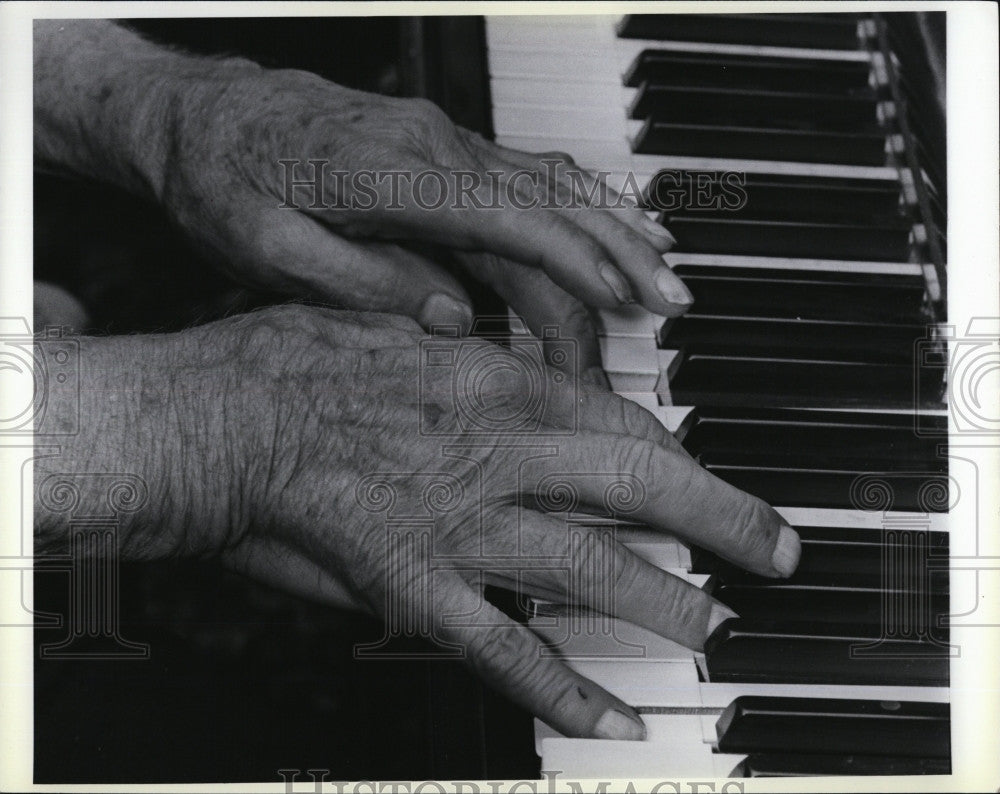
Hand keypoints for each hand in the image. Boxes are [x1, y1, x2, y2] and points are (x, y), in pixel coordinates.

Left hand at [34, 21, 691, 337]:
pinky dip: (576, 200)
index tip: (625, 296)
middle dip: (614, 254)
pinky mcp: (439, 150)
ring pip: (546, 186)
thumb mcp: (265, 248)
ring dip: (610, 225)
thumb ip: (359, 283)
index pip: (506, 220)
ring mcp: (440, 144)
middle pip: (544, 204)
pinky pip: (524, 174)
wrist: (200, 116)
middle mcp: (430, 149)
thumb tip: (449, 318)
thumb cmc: (225, 181)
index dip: (573, 261)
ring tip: (665, 263)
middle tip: (671, 302)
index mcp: (391, 175)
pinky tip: (610, 215)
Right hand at [40, 305, 799, 739]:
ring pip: (588, 567)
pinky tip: (609, 717)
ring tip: (712, 626)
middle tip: (772, 550)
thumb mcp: (395, 323)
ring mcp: (459, 525)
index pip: (614, 421)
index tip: (707, 477)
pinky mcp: (414, 587)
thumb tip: (507, 353)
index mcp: (490, 382)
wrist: (217, 417)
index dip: (677, 454)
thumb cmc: (293, 360)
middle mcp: (492, 452)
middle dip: (718, 521)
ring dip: (662, 601)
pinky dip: (562, 686)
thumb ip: (465, 348)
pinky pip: (502, 648)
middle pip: (634, 486)